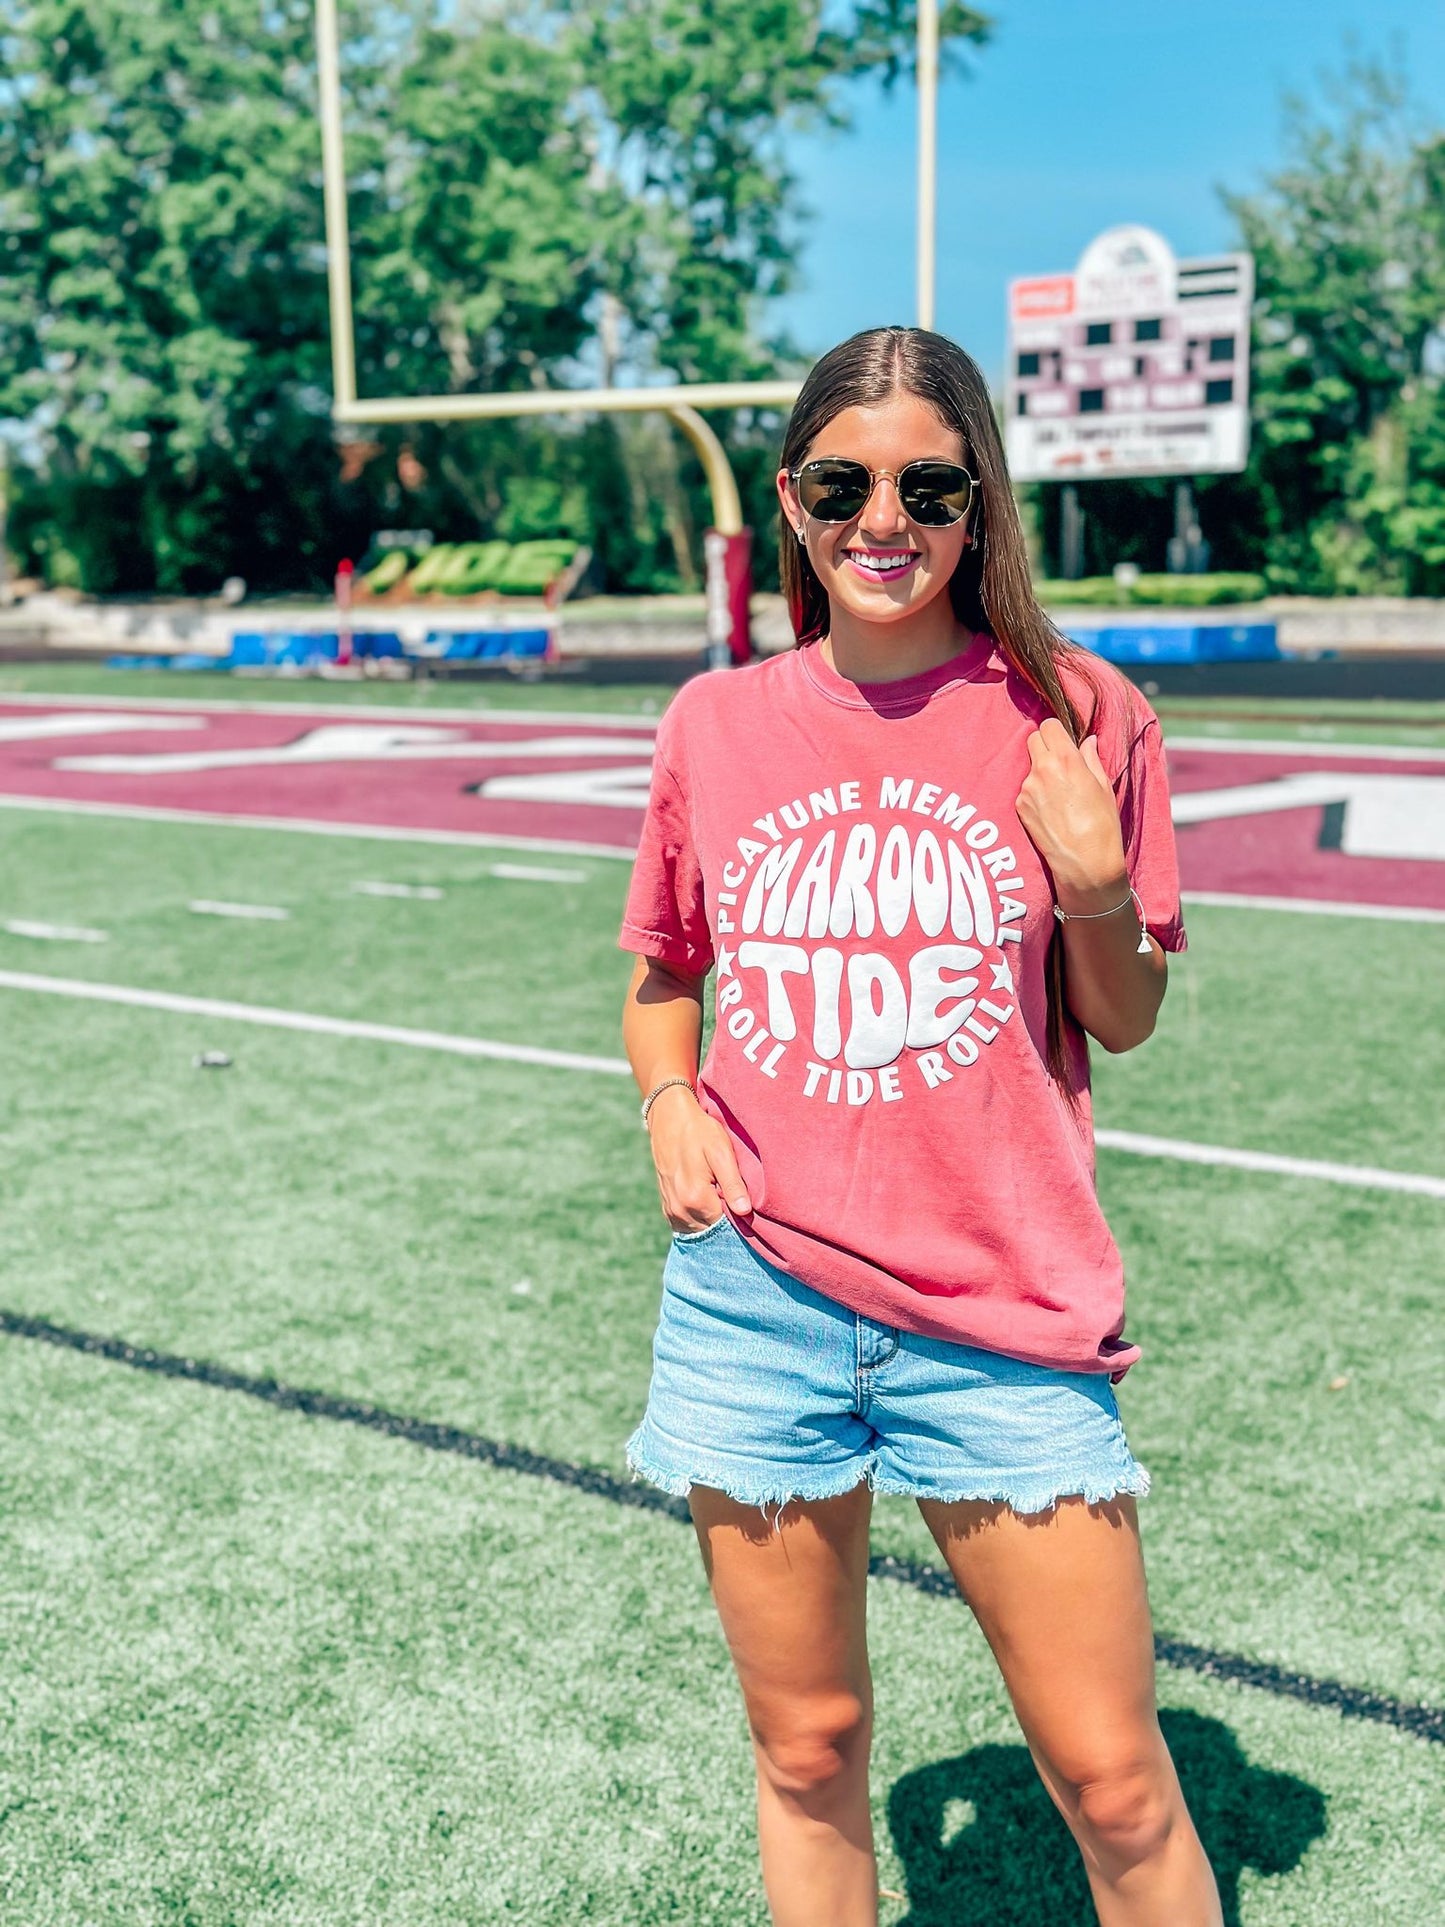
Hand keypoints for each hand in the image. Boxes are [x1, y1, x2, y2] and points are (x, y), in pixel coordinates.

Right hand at [646, 1084, 752, 1232]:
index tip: (745, 1201)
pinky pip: (687, 1224)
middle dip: (726, 1218)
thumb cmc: (700, 1131)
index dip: (740, 1216)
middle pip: (713, 1228)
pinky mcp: (667, 1207)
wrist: (669, 1118)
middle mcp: (680, 1210)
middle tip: (735, 1195)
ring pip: (701, 1228)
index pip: (727, 1225)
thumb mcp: (721, 1152)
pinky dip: (700, 1217)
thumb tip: (745, 1212)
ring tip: (720, 1194)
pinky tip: (708, 1199)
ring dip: (712, 1217)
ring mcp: (672, 1210)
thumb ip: (733, 1184)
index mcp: (696, 1199)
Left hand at [1016, 719, 1128, 908]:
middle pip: (1033, 739)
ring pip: (1028, 766)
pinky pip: (1025, 790)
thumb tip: (1088, 741)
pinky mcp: (1019, 807)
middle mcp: (1042, 770)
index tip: (1063, 742)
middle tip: (1059, 762)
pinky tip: (1050, 810)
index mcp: (1066, 759)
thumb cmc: (1103, 825)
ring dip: (1040, 772)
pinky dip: (1035, 793)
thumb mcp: (1104, 787)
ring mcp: (1027, 789)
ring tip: (1058, 794)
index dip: (1056, 732)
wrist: (1085, 863)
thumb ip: (1091, 759)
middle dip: (1045, 745)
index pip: (1048, 726)